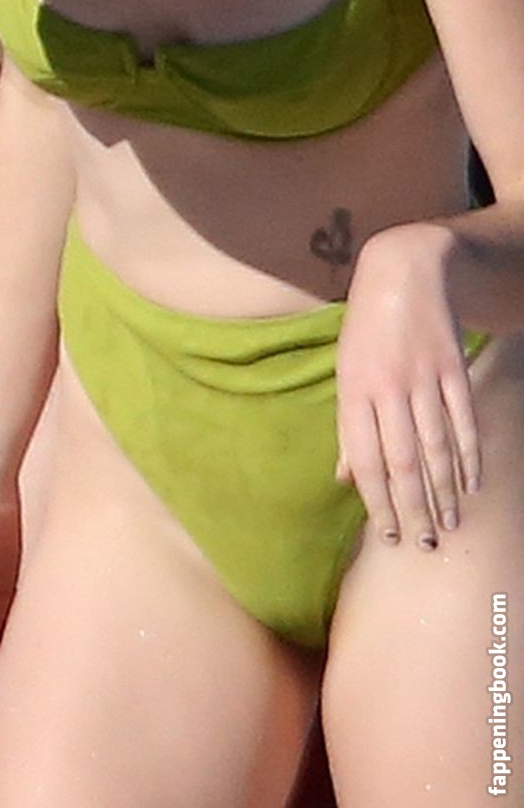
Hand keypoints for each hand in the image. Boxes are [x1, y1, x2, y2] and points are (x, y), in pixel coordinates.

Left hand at [336, 220, 479, 548]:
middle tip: (425, 544)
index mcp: (353, 390)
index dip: (377, 500)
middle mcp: (386, 387)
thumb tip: (343, 479)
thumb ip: (347, 428)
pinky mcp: (452, 368)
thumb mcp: (346, 370)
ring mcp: (422, 377)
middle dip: (414, 508)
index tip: (388, 534)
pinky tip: (472, 483)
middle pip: (402, 462)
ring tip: (449, 523)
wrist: (404, 270)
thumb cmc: (368, 328)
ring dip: (444, 491)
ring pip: (435, 447)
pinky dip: (469, 455)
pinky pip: (462, 420)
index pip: (365, 460)